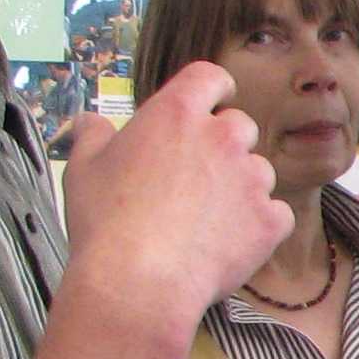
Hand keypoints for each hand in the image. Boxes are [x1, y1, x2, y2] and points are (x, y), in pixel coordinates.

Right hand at [59, 63, 288, 327]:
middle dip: (223, 146)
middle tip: (198, 177)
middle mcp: (223, 137)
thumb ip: (92, 134)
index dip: (214, 89)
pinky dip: (259, 225)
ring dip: (241, 186)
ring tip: (207, 219)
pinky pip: (276, 213)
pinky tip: (230, 242)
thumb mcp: (83, 168)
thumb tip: (88, 121)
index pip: (210, 77)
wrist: (139, 282)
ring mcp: (252, 177)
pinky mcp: (270, 219)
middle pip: (238, 126)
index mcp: (178, 113)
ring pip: (258, 171)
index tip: (211, 103)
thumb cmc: (105, 222)